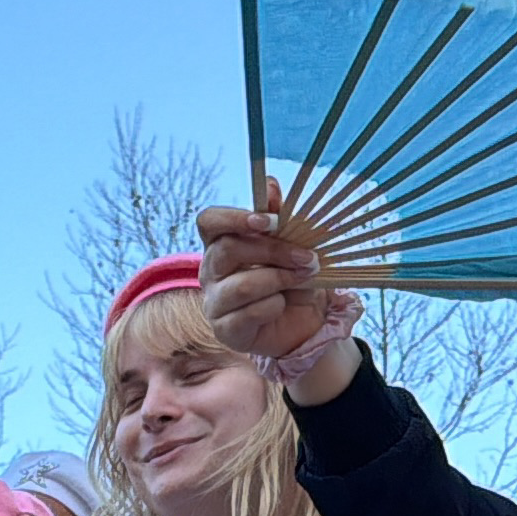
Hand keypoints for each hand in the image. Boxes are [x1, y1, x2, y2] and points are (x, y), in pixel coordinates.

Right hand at [199, 181, 351, 373]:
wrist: (299, 323)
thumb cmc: (289, 279)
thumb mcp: (291, 245)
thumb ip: (278, 218)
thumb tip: (270, 185)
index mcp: (220, 244)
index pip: (209, 221)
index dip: (234, 218)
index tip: (267, 222)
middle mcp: (210, 272)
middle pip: (228, 249)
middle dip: (273, 250)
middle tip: (307, 256)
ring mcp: (214, 303)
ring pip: (241, 284)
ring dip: (280, 278)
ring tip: (304, 277)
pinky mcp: (225, 330)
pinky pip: (250, 313)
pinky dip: (275, 306)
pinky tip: (282, 306)